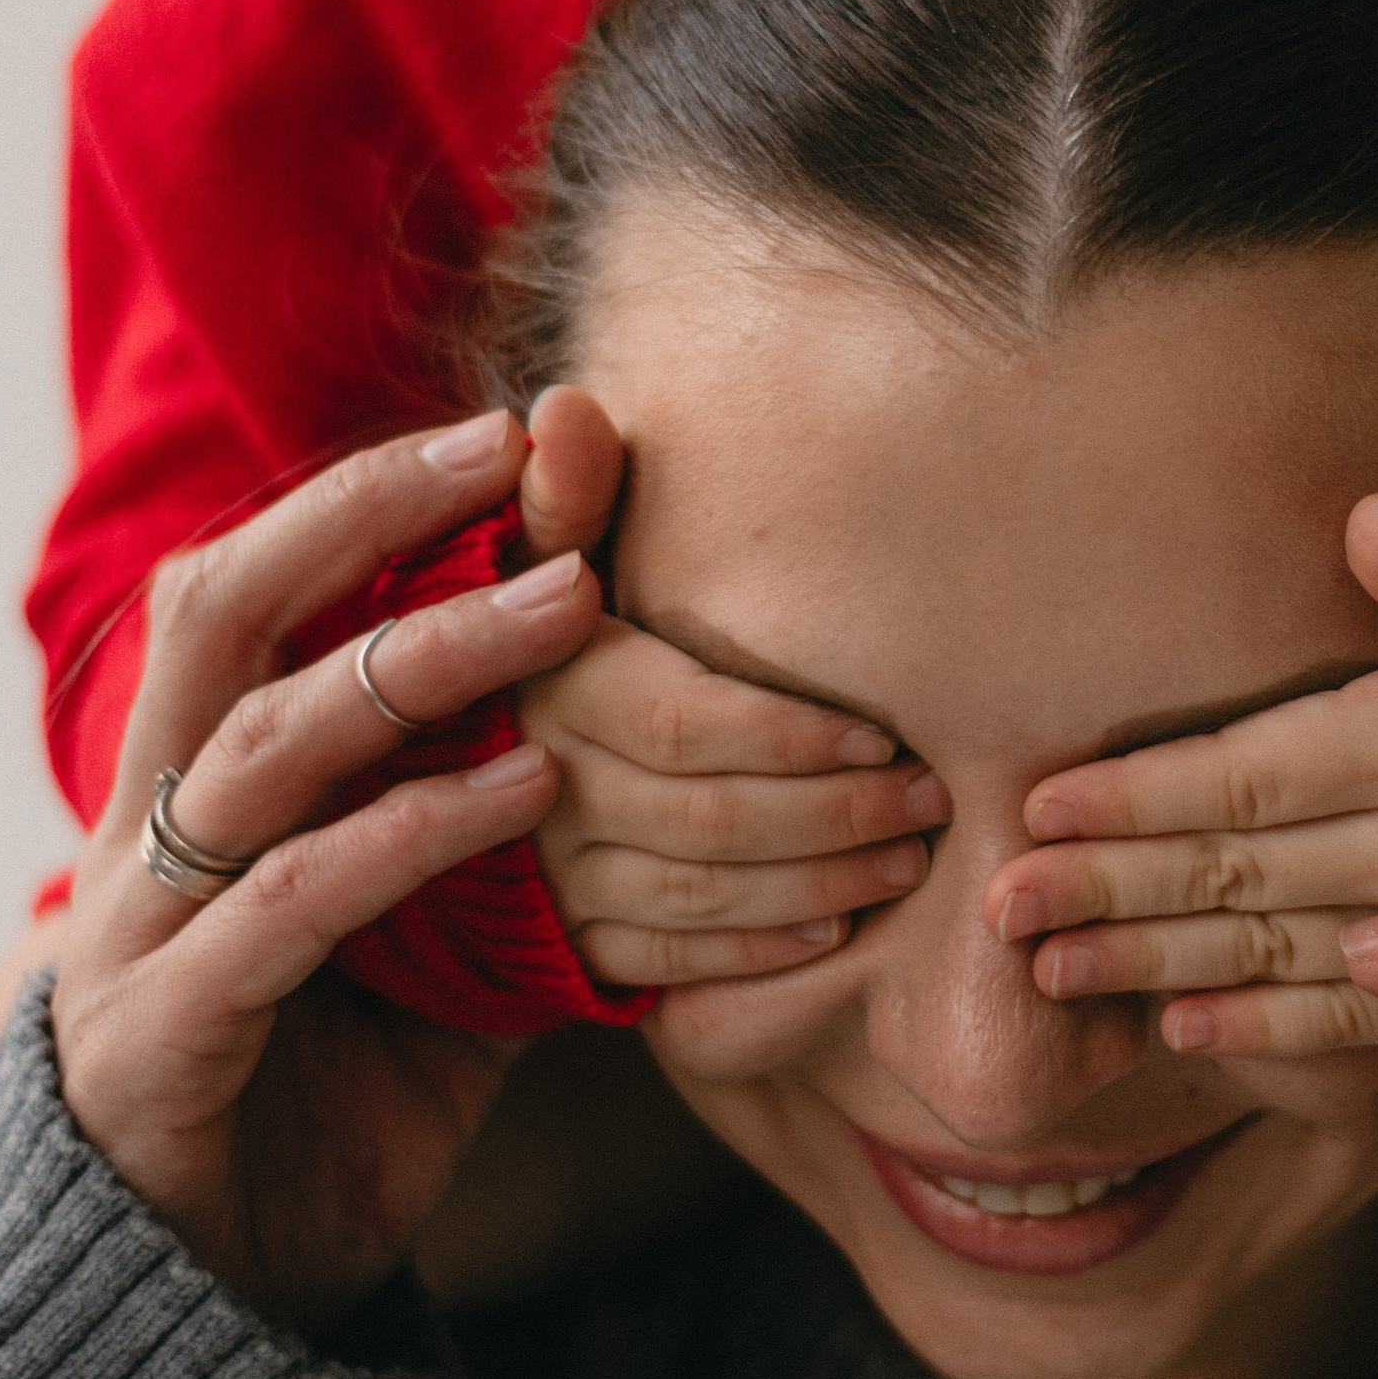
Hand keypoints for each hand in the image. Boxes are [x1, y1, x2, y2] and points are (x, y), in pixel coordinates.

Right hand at [50, 413, 598, 1332]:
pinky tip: (524, 794)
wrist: (200, 1311)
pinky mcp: (167, 1037)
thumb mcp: (432, 953)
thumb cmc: (318, 1105)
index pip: (257, 593)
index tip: (510, 434)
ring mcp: (143, 928)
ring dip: (417, 663)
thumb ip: (497, 842)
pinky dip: (408, 836)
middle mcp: (149, 829)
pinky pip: (290, 907)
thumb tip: (655, 751)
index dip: (363, 502)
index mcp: (197, 785)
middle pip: (223, 614)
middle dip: (363, 519)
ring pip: (263, 745)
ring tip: (564, 608)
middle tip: (516, 458)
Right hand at [514, 387, 947, 986]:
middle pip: (709, 815)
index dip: (791, 737)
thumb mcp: (539, 554)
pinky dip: (759, 954)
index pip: (684, 721)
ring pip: (699, 896)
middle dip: (835, 813)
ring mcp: (545, 879)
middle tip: (931, 798)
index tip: (884, 733)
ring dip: (819, 882)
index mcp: (542, 685)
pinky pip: (670, 968)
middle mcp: (535, 786)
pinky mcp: (562, 949)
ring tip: (909, 860)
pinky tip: (836, 932)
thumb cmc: (537, 633)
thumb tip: (563, 410)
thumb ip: (567, 494)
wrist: (446, 764)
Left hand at [985, 497, 1377, 1057]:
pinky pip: (1355, 1020)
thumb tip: (1368, 523)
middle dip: (1107, 888)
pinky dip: (1264, 1033)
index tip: (1034, 806)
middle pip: (1237, 871)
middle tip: (999, 906)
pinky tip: (1180, 1031)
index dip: (1136, 795)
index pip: (1246, 775)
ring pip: (1273, 953)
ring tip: (1050, 971)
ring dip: (1154, 966)